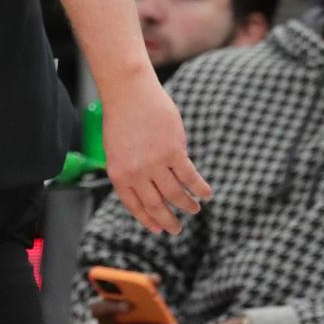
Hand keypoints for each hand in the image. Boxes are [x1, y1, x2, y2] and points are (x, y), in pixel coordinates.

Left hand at [101, 72, 211, 235]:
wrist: (128, 94)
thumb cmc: (122, 119)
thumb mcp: (116, 151)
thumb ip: (130, 172)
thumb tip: (148, 190)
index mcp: (119, 175)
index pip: (135, 206)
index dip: (148, 220)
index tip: (158, 230)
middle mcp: (136, 173)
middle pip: (156, 205)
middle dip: (168, 221)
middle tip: (177, 230)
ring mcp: (155, 163)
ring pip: (175, 195)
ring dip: (187, 206)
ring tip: (194, 210)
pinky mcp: (173, 151)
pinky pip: (190, 177)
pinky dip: (200, 188)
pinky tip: (207, 194)